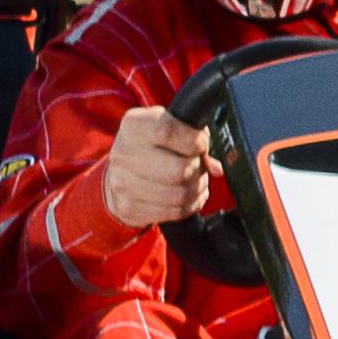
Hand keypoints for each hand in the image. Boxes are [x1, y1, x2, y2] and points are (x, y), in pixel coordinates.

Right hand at [97, 103, 217, 233]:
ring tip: (193, 181)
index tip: (200, 145)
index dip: (195, 142)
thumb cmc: (154, 146)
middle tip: (196, 166)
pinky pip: (174, 212)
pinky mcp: (128, 208)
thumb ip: (197, 140)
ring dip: (195, 189)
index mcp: (135, 126)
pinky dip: (188, 205)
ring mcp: (122, 183)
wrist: (120, 171)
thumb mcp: (173, 127)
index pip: (169, 133)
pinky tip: (185, 196)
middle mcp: (123, 153)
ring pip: (180, 195)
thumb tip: (217, 168)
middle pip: (178, 170)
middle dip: (197, 170)